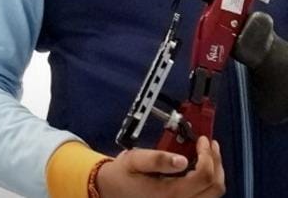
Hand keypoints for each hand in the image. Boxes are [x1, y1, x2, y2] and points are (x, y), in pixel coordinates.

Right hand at [97, 136, 224, 197]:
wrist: (114, 190)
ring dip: (216, 171)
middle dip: (217, 163)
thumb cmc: (124, 174)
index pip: (204, 176)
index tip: (203, 140)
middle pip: (215, 187)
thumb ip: (156, 159)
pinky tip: (202, 166)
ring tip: (209, 153)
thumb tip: (182, 159)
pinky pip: (206, 195)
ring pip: (214, 193)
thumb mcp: (134, 160)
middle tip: (210, 144)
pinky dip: (209, 180)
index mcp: (171, 193)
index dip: (208, 156)